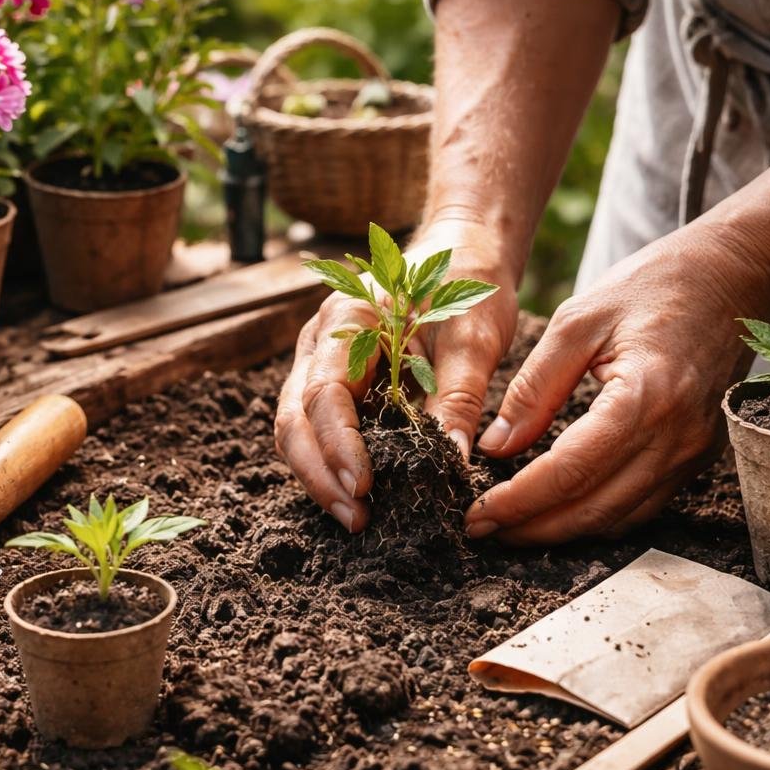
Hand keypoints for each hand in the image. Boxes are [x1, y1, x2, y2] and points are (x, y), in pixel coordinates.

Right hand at [274, 227, 518, 531]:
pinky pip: (315, 428)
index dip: (337, 444)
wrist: (460, 252)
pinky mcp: (334, 383)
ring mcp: (319, 363)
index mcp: (347, 318)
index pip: (324, 392)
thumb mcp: (474, 337)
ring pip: (296, 428)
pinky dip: (328, 463)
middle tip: (355, 518)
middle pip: (294, 418)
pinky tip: (355, 494)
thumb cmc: (465, 285)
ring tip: (355, 517)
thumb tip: (454, 460)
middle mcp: (320, 341)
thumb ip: (459, 395)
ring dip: (318, 475)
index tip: (363, 486)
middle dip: (319, 474)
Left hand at [465, 227, 769, 543]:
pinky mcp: (699, 456)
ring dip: (564, 531)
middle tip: (482, 529)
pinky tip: (561, 509)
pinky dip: (599, 516)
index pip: (570, 472)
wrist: (732, 275)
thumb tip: (495, 447)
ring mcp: (694, 452)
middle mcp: (676, 436)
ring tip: (512, 526)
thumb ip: (534, 389)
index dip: (518, 502)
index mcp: (644, 397)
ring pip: (620, 519)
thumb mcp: (577, 322)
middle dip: (533, 528)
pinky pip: (644, 505)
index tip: (476, 515)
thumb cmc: (652, 286)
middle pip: (595, 509)